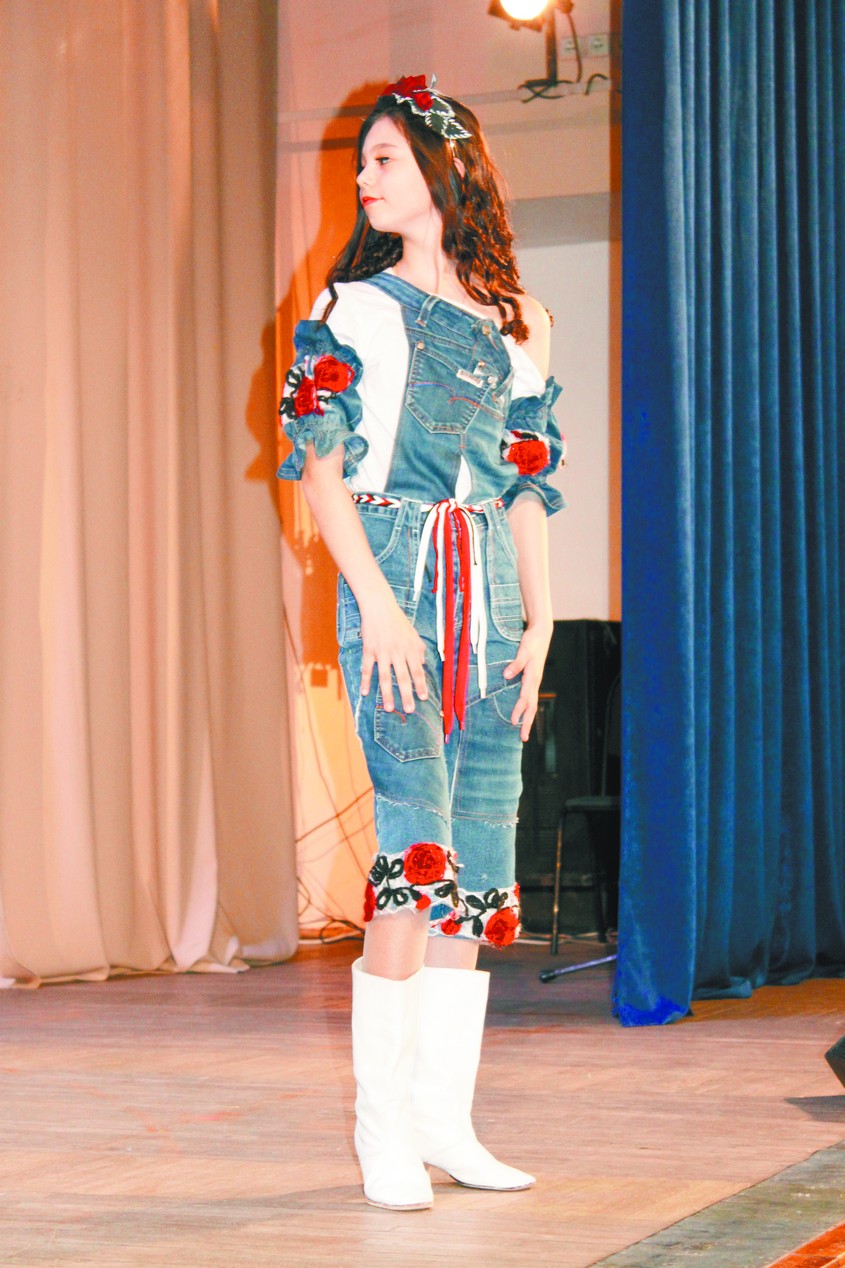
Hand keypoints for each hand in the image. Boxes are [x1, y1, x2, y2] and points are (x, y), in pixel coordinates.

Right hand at [359, 596, 427, 713]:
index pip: (417, 670)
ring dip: (387, 693)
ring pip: (384, 676)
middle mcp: (397, 652)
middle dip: (406, 694)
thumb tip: (423, 665)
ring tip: (389, 708)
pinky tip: (365, 693)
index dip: (420, 685)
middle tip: (409, 710)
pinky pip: (367, 668)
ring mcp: (382, 652)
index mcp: (410, 648)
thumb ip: (419, 649)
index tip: (423, 698)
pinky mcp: (369, 650)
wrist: (379, 606)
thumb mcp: (413, 633)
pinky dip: (365, 681)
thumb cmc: (398, 620)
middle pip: (402, 677)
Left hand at [503, 623, 552, 741]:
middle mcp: (534, 681)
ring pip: (532, 703)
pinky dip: (526, 707)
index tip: (513, 722)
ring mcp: (534, 681)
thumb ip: (516, 663)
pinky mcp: (532, 678)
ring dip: (527, 718)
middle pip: (532, 706)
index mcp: (532, 677)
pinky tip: (521, 713)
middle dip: (527, 722)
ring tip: (523, 730)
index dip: (519, 710)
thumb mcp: (524, 650)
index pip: (525, 698)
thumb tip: (506, 675)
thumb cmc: (532, 641)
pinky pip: (530, 697)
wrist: (542, 633)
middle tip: (523, 738)